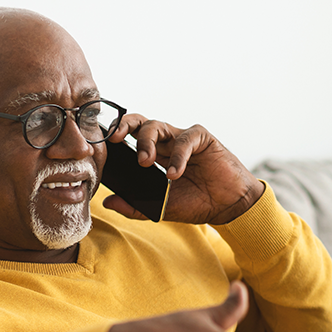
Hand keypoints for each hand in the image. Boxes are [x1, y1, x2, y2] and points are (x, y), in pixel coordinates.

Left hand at [103, 115, 264, 224]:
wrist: (229, 207)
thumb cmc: (198, 204)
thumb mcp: (161, 208)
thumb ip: (135, 206)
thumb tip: (107, 203)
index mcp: (156, 156)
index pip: (130, 138)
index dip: (116, 138)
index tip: (102, 147)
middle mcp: (167, 144)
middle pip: (139, 124)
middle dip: (123, 126)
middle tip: (115, 139)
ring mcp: (183, 139)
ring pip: (157, 126)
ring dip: (146, 142)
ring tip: (144, 162)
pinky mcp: (202, 138)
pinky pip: (184, 139)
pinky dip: (177, 156)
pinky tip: (175, 173)